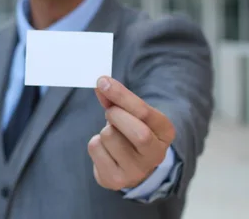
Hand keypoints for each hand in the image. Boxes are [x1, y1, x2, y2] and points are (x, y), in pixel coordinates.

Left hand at [87, 76, 175, 190]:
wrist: (128, 167)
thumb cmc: (130, 132)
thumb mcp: (131, 113)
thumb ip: (117, 100)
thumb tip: (102, 84)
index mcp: (165, 132)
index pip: (145, 112)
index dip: (121, 95)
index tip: (103, 81)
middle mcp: (156, 155)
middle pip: (137, 131)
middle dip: (116, 115)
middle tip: (110, 112)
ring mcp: (136, 171)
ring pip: (110, 137)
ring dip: (104, 130)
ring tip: (112, 136)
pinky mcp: (115, 179)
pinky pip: (95, 149)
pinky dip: (95, 143)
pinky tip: (105, 150)